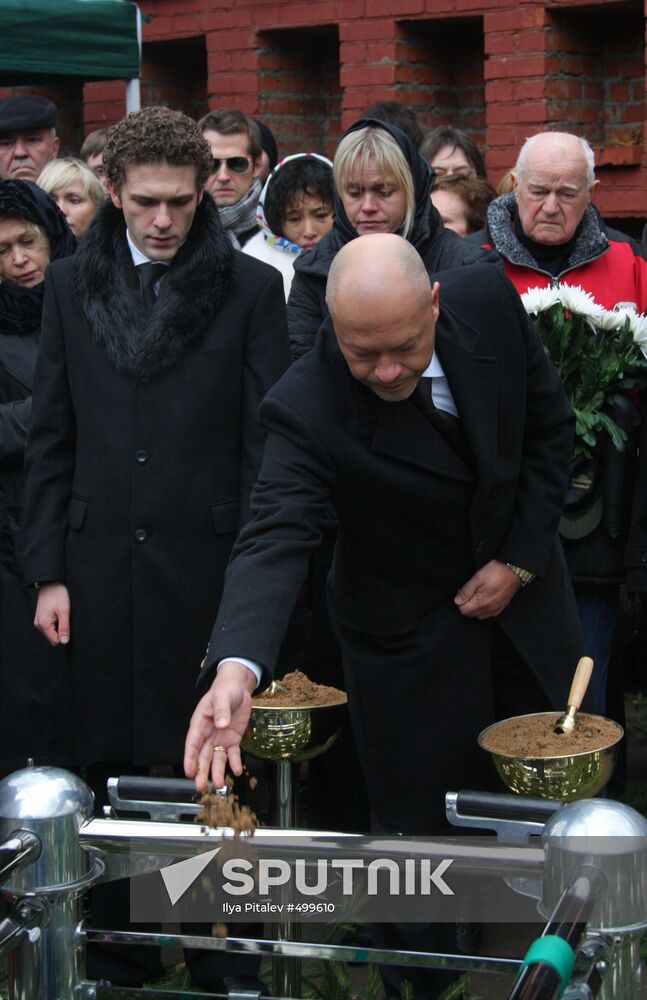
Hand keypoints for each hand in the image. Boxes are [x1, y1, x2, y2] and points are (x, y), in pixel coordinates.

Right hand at [34, 582, 70, 644]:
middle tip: (65, 618)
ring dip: (58, 625)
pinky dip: (55, 621)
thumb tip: (64, 642)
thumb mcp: (64, 611)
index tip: (68, 625)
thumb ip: (64, 627)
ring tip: (61, 614)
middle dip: (61, 631)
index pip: (55, 641)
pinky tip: (58, 613)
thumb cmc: (57, 595)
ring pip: (51, 631)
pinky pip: (49, 625)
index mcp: (44, 624)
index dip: (64, 636)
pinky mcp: (40, 617)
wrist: (50, 582)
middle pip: (52, 637)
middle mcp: (39, 624)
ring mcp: (38, 621)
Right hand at [184, 661, 256, 791]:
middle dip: (201, 771)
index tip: (189, 772)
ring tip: (218, 784)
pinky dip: (234, 763)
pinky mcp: (232, 740)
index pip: (192, 743)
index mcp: (200, 723)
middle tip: (200, 787)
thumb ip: (221, 710)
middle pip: (202, 756)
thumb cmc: (225, 690)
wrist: (238, 688)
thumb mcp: (222, 696)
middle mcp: (208, 734)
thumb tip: (220, 724)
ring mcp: (220, 738)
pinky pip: (232, 754)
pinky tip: (236, 771)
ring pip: (216, 758)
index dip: (190, 759)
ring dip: (217, 771)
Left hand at [454, 560, 521, 618]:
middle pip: (471, 614)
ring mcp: (496, 609)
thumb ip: (466, 591)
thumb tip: (457, 601)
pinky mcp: (502, 606)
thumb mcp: (477, 578)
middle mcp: (489, 610)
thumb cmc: (496, 572)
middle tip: (470, 591)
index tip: (463, 591)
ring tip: (477, 593)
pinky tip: (485, 598)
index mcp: (481, 603)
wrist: (514, 570)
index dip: (460, 600)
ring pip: (480, 615)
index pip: (463, 610)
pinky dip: (484, 608)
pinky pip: (489, 613)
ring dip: (475, 607)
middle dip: (467, 604)